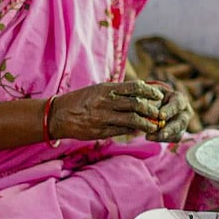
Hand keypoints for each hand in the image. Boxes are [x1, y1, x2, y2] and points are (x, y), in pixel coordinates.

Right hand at [47, 80, 167, 141]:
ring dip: (146, 123)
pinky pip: (121, 131)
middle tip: (159, 114)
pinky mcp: (100, 131)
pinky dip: (132, 131)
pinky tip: (138, 131)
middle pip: (136, 104)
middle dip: (151, 110)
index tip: (159, 96)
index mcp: (106, 89)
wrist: (59, 115)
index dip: (150, 92)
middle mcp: (106, 102)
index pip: (134, 87)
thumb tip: (141, 92)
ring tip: (154, 126)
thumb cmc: (82, 100)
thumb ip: (118, 91)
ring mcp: (103, 117)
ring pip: (131, 120)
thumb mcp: (99, 89)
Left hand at [146, 81, 191, 141]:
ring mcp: (183, 125)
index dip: (170, 110)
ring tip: (149, 136)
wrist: (153, 104)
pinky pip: (171, 139)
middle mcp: (184, 113)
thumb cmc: (153, 96)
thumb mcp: (151, 94)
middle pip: (181, 122)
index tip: (161, 116)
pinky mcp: (177, 134)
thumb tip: (144, 106)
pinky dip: (160, 139)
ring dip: (164, 137)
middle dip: (171, 129)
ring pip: (178, 134)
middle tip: (162, 134)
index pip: (178, 104)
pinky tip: (149, 137)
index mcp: (179, 99)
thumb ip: (149, 99)